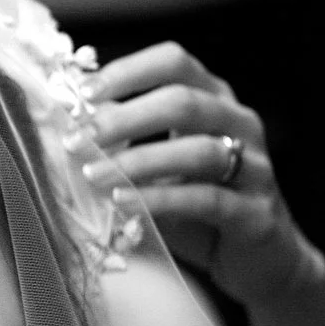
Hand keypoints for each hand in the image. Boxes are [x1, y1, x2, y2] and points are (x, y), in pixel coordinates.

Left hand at [68, 42, 324, 305]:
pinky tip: (124, 203)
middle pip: (184, 102)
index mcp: (215, 99)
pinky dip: (161, 200)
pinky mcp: (256, 213)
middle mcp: (240, 124)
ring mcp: (255, 167)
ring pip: (197, 151)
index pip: (174, 62)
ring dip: (137, 162)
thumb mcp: (156, 166)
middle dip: (126, 117)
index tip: (83, 93)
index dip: (128, 71)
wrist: (254, 263)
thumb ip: (123, 138)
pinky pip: (207, 200)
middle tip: (80, 137)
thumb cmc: (195, 206)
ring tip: (91, 174)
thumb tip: (68, 114)